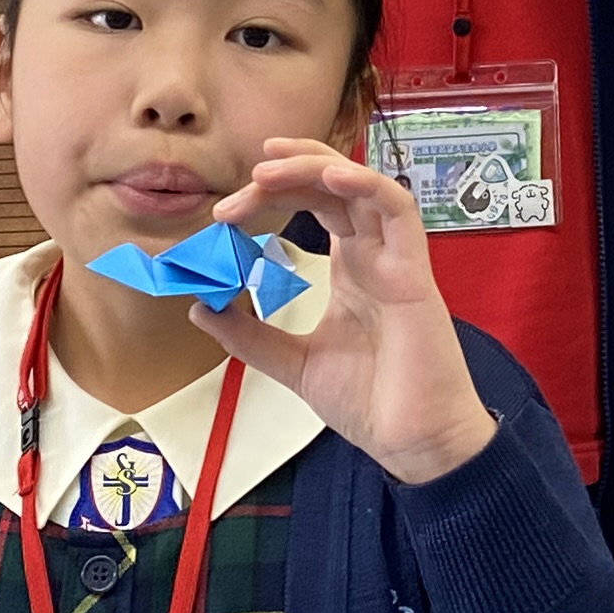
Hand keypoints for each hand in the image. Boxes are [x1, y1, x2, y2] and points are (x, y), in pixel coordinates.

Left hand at [206, 139, 498, 486]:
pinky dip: (367, 184)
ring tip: (268, 168)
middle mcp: (375, 255)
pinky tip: (331, 177)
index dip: (275, 192)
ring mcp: (397, 260)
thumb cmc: (371, 404)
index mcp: (352, 268)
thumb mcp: (294, 364)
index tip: (225, 210)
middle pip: (334, 186)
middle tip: (239, 188)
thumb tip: (198, 308)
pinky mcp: (415, 274)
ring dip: (316, 167)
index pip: (316, 204)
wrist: (414, 445)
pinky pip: (399, 210)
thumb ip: (250, 336)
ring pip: (363, 187)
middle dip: (285, 175)